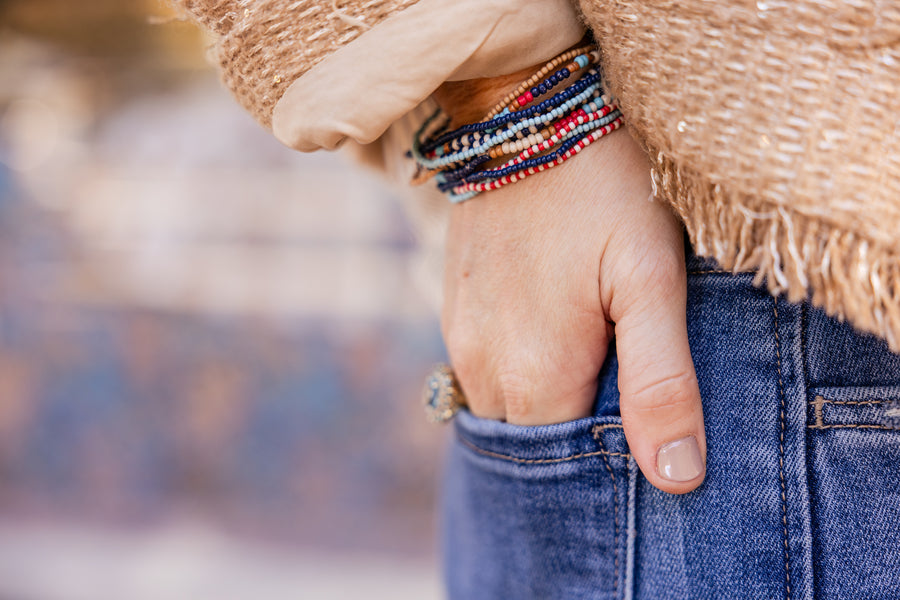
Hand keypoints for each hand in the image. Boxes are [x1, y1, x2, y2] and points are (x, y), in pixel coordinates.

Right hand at [438, 104, 705, 492]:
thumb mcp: (650, 280)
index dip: (608, 463)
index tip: (645, 438)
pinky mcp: (456, 310)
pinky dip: (522, 373)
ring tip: (595, 366)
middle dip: (576, 439)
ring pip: (508, 408)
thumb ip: (660, 381)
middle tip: (626, 401)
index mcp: (534, 374)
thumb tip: (674, 478)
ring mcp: (463, 338)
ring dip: (548, 402)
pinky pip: (486, 371)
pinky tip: (556, 337)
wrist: (527, 114)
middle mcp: (484, 368)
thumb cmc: (605, 193)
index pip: (566, 465)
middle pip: (533, 443)